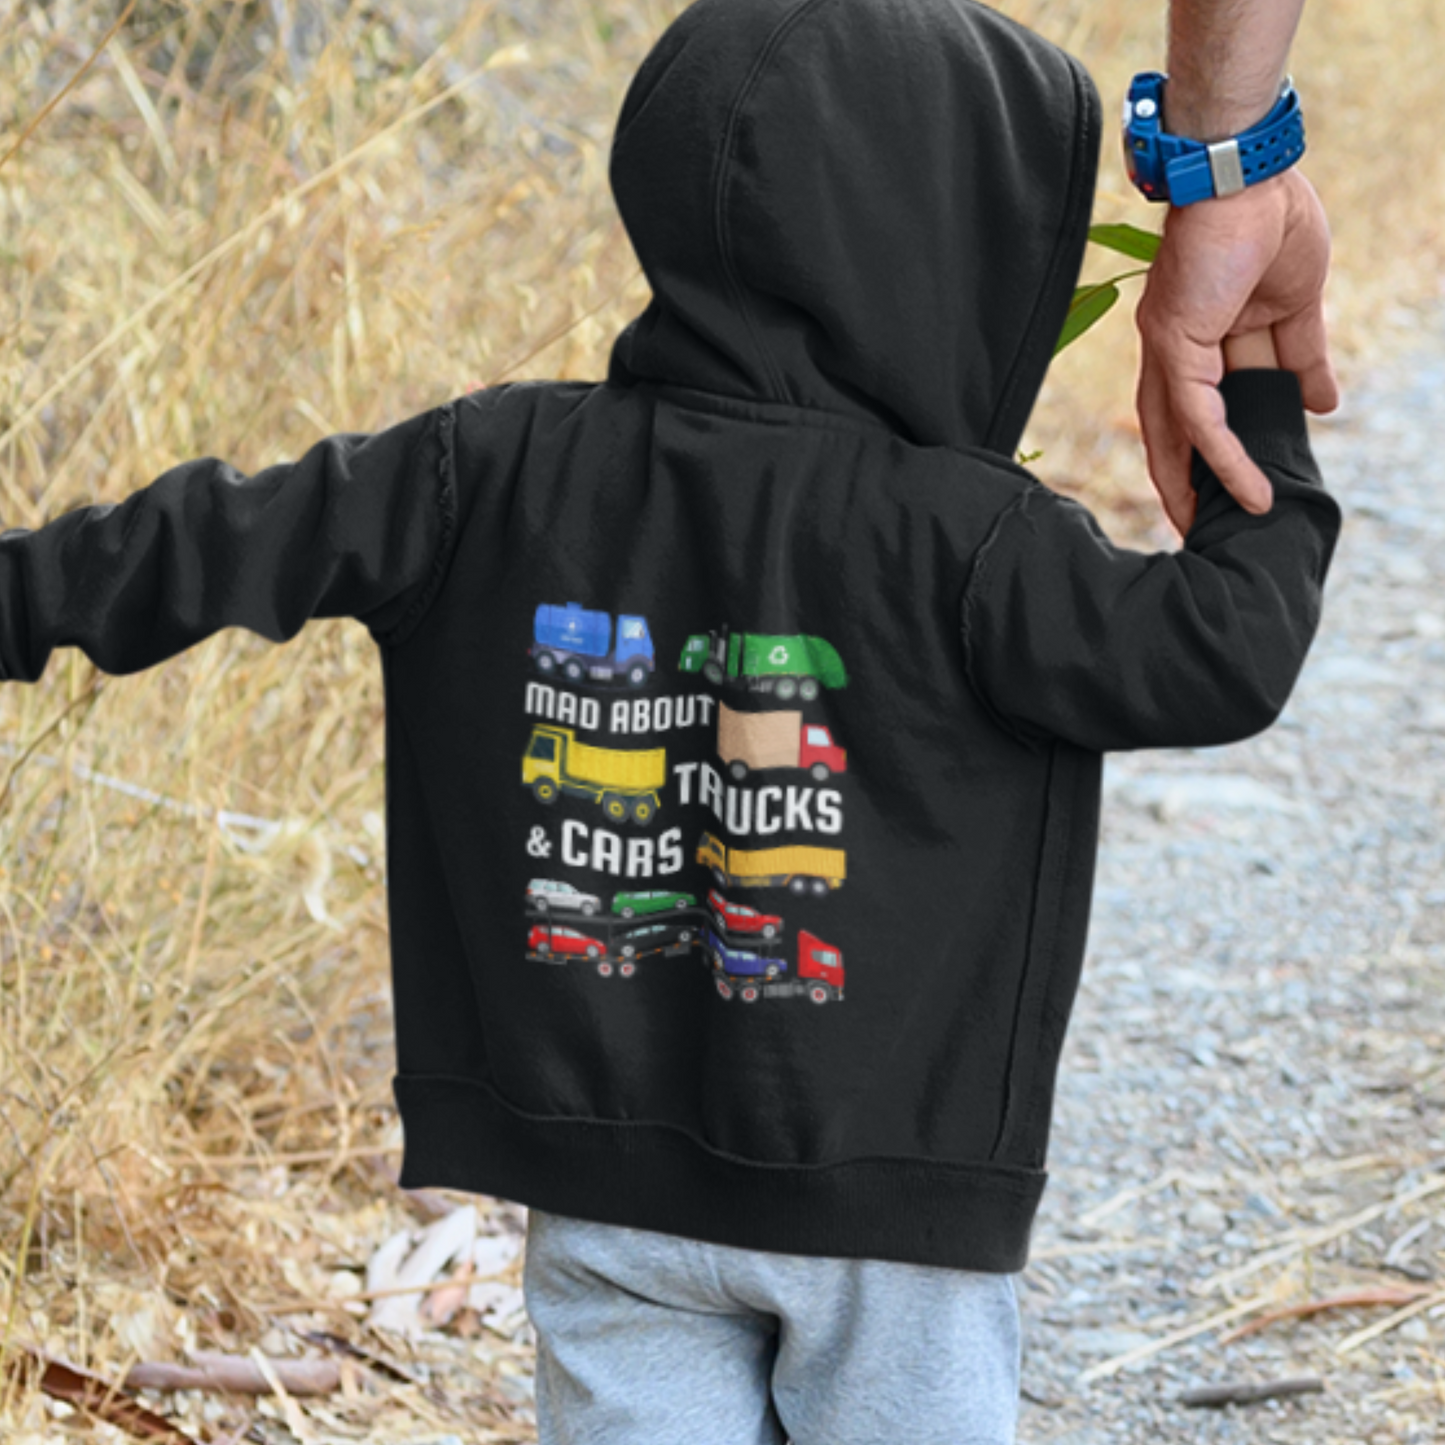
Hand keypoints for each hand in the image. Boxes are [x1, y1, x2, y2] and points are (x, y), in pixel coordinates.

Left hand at [1135, 167, 1338, 533]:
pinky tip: (1249, 489)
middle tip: (1198, 527)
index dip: (1215, 450)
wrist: (1252, 170)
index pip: (1207, 406)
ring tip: (1211, 529)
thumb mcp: (1299, 305)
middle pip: (1175, 430)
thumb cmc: (1271, 219)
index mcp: (1203, 335)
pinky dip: (1225, 456)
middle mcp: (1177, 345)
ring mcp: (1170, 346)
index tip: (1232, 489)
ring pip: (1176, 434)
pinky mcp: (1175, 343)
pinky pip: (1200, 417)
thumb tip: (1322, 407)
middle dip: (1185, 480)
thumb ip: (1303, 358)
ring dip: (1194, 485)